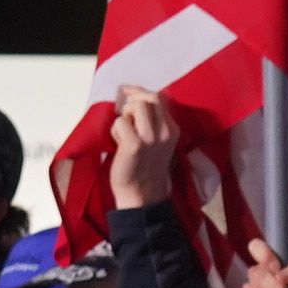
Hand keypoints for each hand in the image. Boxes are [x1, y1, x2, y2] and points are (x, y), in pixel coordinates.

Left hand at [108, 87, 178, 208]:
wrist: (142, 196)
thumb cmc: (145, 168)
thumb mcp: (157, 142)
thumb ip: (152, 121)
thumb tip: (132, 98)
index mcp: (173, 129)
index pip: (159, 98)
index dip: (140, 92)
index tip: (127, 91)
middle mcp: (165, 132)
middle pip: (149, 99)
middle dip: (131, 103)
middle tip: (124, 118)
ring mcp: (151, 139)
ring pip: (135, 107)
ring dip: (124, 117)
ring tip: (123, 134)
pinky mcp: (134, 146)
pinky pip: (120, 123)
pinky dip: (115, 130)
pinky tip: (118, 144)